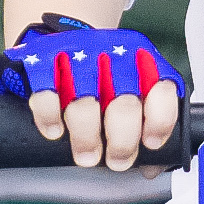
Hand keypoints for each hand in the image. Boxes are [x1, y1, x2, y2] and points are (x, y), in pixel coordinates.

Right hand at [0, 18, 181, 174]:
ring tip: (86, 155)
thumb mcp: (133, 89)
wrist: (66, 37)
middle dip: (122, 141)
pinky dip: (49, 117)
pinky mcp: (43, 58)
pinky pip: (45, 93)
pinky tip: (55, 131)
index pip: (161, 92)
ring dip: (86, 137)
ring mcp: (78, 54)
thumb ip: (147, 123)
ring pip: (84, 103)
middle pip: (124, 105)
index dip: (158, 122)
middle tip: (117, 160)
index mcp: (144, 63)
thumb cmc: (105, 74)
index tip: (150, 143)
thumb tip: (152, 165)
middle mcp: (114, 55)